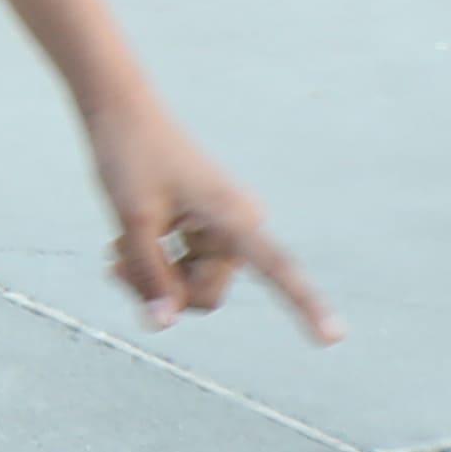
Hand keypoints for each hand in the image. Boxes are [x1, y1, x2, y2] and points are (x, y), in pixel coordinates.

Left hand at [79, 95, 338, 339]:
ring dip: (150, 279)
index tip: (335, 338)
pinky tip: (122, 247)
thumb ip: (148, 275)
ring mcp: (222, 233)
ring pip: (188, 289)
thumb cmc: (130, 157)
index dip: (306, 304)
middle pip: (204, 296)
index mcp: (234, 218)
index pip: (277, 269)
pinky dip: (151, 267)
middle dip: (160, 290)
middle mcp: (239, 228)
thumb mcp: (132, 222)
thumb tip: (164, 323)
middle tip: (115, 268)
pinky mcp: (205, 234)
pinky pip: (182, 273)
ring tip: (115, 251)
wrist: (121, 113)